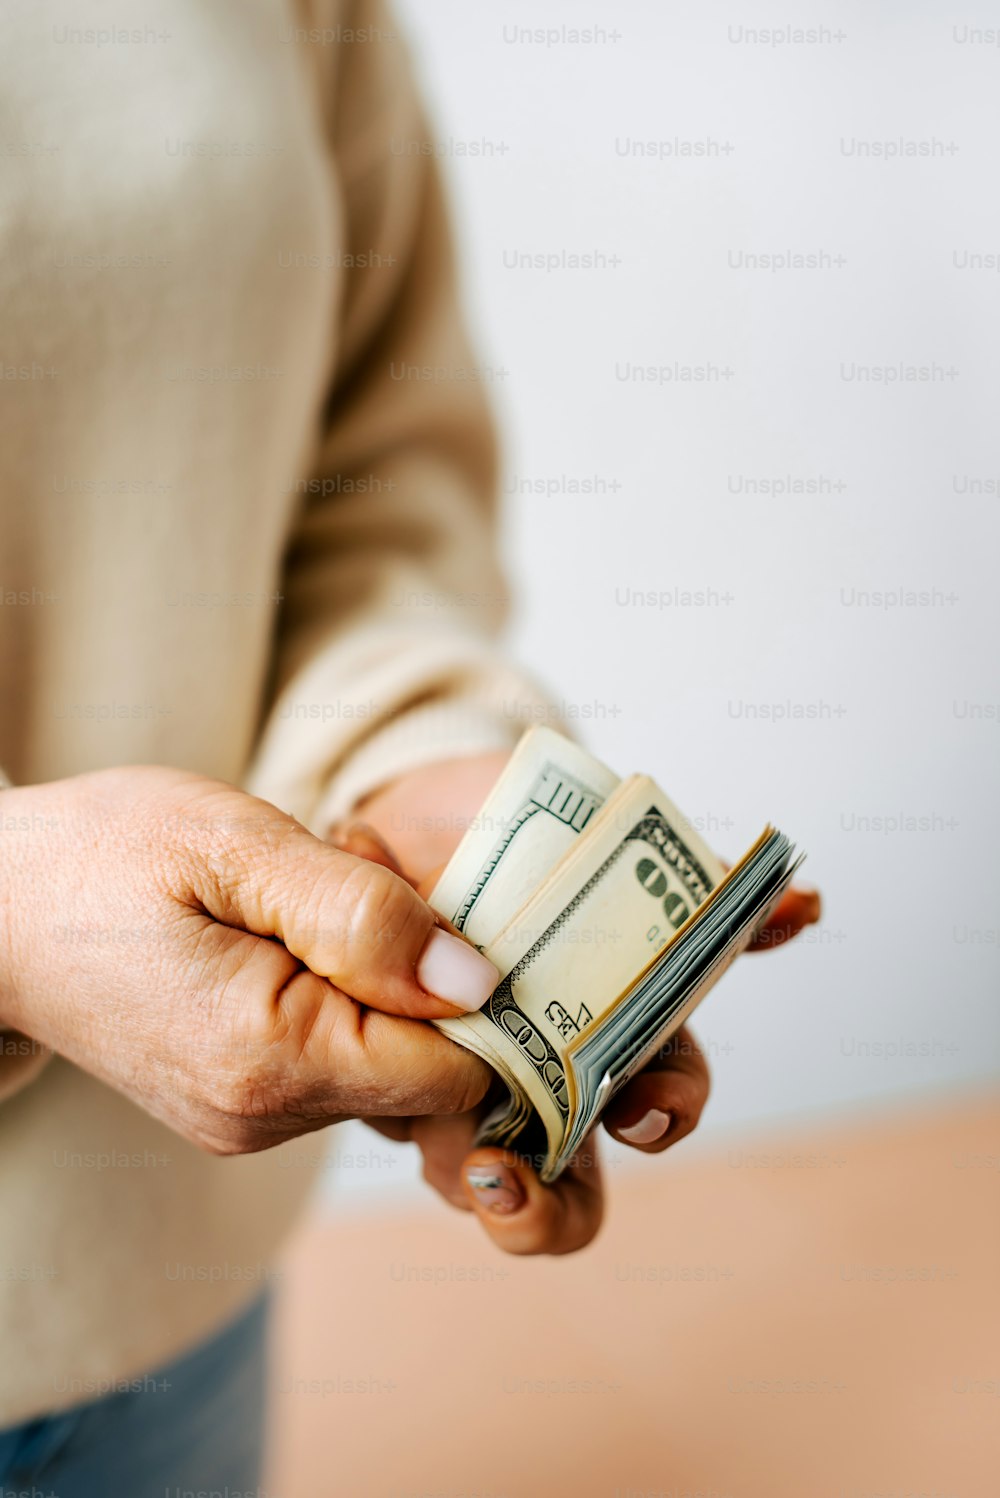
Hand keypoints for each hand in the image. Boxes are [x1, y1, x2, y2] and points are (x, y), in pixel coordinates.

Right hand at [0, 767, 497, 1152]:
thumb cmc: (102, 854)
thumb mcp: (235, 845)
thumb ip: (361, 914)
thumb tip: (477, 980)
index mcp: (270, 1059)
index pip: (459, 1070)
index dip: (487, 990)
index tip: (455, 902)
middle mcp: (266, 1117)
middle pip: (432, 1069)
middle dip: (432, 971)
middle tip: (360, 871)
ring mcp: (251, 1121)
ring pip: (391, 1063)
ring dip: (387, 976)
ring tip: (315, 891)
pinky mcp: (242, 1105)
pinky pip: (343, 1059)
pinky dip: (349, 994)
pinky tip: (298, 928)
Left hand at [343, 753, 820, 1254]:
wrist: (417, 813)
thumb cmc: (532, 844)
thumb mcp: (620, 854)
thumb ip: (704, 891)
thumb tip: (808, 907)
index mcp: (615, 1029)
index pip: (660, 1100)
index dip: (662, 1115)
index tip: (642, 1104)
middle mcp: (546, 1078)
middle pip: (568, 1188)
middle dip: (547, 1206)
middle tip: (504, 1177)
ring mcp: (465, 1085)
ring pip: (474, 1177)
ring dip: (465, 1175)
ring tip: (447, 1141)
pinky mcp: (390, 1073)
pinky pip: (389, 1105)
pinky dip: (387, 1091)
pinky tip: (383, 1043)